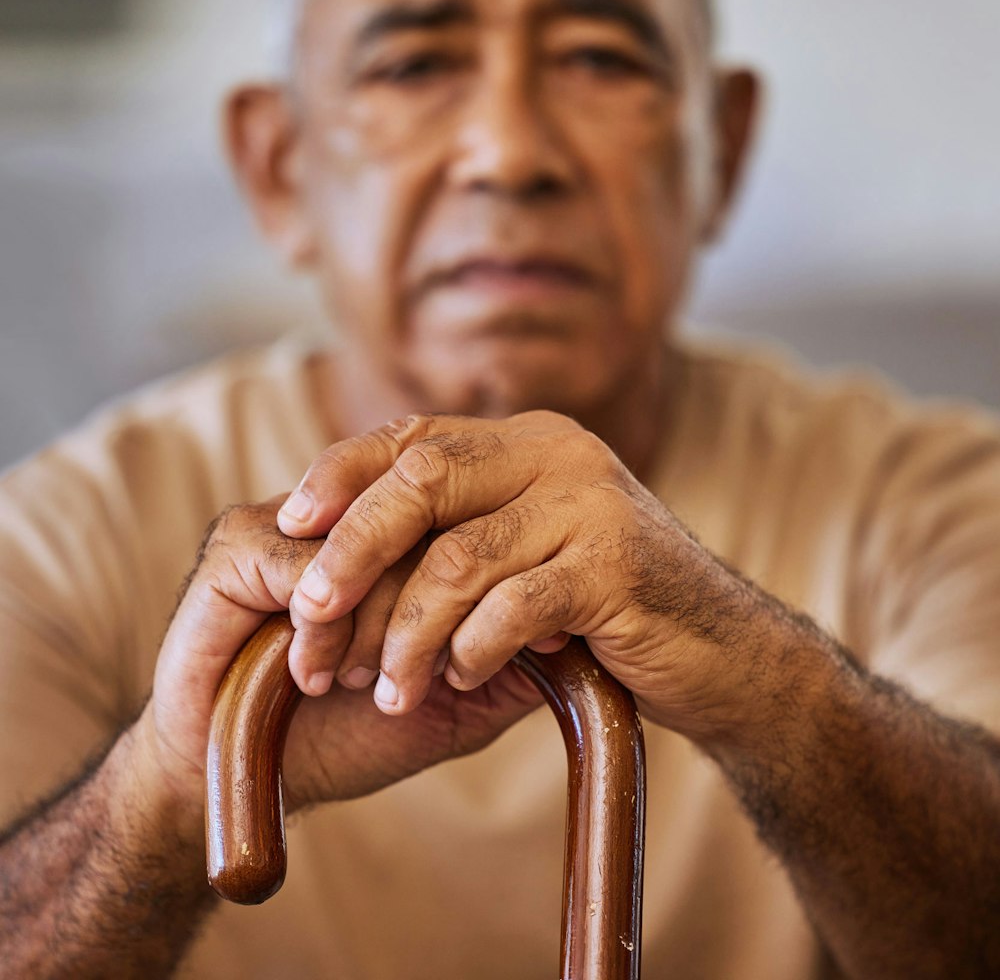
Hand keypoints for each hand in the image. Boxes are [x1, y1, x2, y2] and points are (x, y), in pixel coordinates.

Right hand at [142, 497, 540, 818]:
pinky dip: (329, 626)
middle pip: (429, 514)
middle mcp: (350, 509)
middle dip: (442, 602)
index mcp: (402, 532)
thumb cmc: (351, 732)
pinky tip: (323, 676)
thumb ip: (507, 658)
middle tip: (452, 672)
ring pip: (373, 540)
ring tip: (374, 683)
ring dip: (382, 623)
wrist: (240, 778)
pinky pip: (307, 565)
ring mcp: (292, 515)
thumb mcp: (452, 698)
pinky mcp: (234, 542)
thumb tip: (576, 632)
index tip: (546, 636)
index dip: (510, 569)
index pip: (474, 511)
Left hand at [278, 412, 765, 742]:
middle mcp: (558, 454)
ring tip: (385, 687)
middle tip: (310, 615)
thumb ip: (465, 530)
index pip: (413, 434)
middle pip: (423, 479)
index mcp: (528, 441)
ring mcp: (592, 504)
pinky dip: (471, 649)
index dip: (341, 471)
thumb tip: (347, 549)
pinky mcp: (617, 566)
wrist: (725, 653)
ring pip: (460, 558)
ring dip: (406, 631)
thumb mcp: (533, 550)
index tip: (289, 518)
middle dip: (354, 550)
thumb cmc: (609, 610)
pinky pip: (514, 607)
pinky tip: (456, 680)